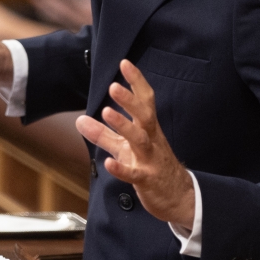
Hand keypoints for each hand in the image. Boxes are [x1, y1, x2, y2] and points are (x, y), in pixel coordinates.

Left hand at [75, 59, 194, 228]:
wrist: (179, 196)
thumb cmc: (152, 166)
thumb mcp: (125, 148)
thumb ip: (104, 134)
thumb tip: (80, 120)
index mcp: (148, 129)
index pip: (145, 100)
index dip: (136, 82)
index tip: (125, 63)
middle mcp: (151, 140)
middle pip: (144, 116)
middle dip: (130, 100)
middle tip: (113, 86)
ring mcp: (150, 159)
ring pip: (140, 140)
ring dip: (124, 126)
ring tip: (107, 113)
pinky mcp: (147, 180)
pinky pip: (134, 174)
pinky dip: (121, 168)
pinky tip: (108, 164)